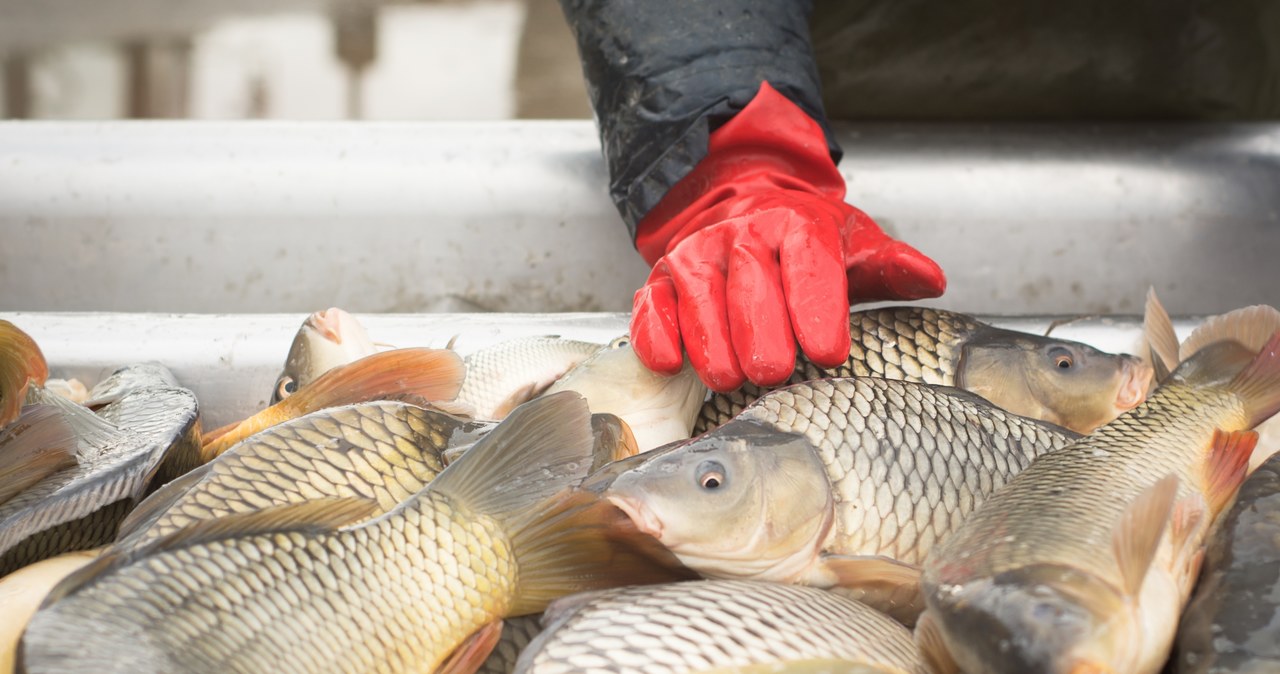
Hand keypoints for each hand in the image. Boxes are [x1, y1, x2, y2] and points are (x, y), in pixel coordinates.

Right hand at [630, 82, 944, 392]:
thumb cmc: (802, 243)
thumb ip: (890, 268)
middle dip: (761, 337)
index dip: (816, 308)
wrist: (740, 206)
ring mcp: (694, 258)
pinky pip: (652, 311)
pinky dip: (660, 338)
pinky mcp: (659, 283)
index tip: (829, 352)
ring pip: (699, 304)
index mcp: (794, 224)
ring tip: (732, 380)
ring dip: (714, 348)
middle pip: (750, 289)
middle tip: (774, 375)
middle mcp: (739, 236)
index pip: (807, 263)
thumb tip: (930, 279)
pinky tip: (673, 363)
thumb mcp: (852, 246)